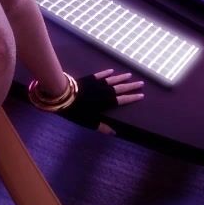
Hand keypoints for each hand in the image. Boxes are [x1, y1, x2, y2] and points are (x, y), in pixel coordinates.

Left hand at [13, 70, 144, 128]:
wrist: (62, 94)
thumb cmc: (75, 110)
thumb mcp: (88, 121)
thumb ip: (101, 126)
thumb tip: (114, 133)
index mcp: (105, 102)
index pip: (122, 100)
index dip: (132, 98)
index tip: (141, 95)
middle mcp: (104, 91)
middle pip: (120, 88)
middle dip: (131, 86)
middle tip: (141, 83)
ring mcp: (97, 83)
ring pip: (112, 80)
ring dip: (121, 78)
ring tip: (130, 75)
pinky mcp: (89, 78)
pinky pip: (100, 75)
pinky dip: (107, 73)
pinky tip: (112, 71)